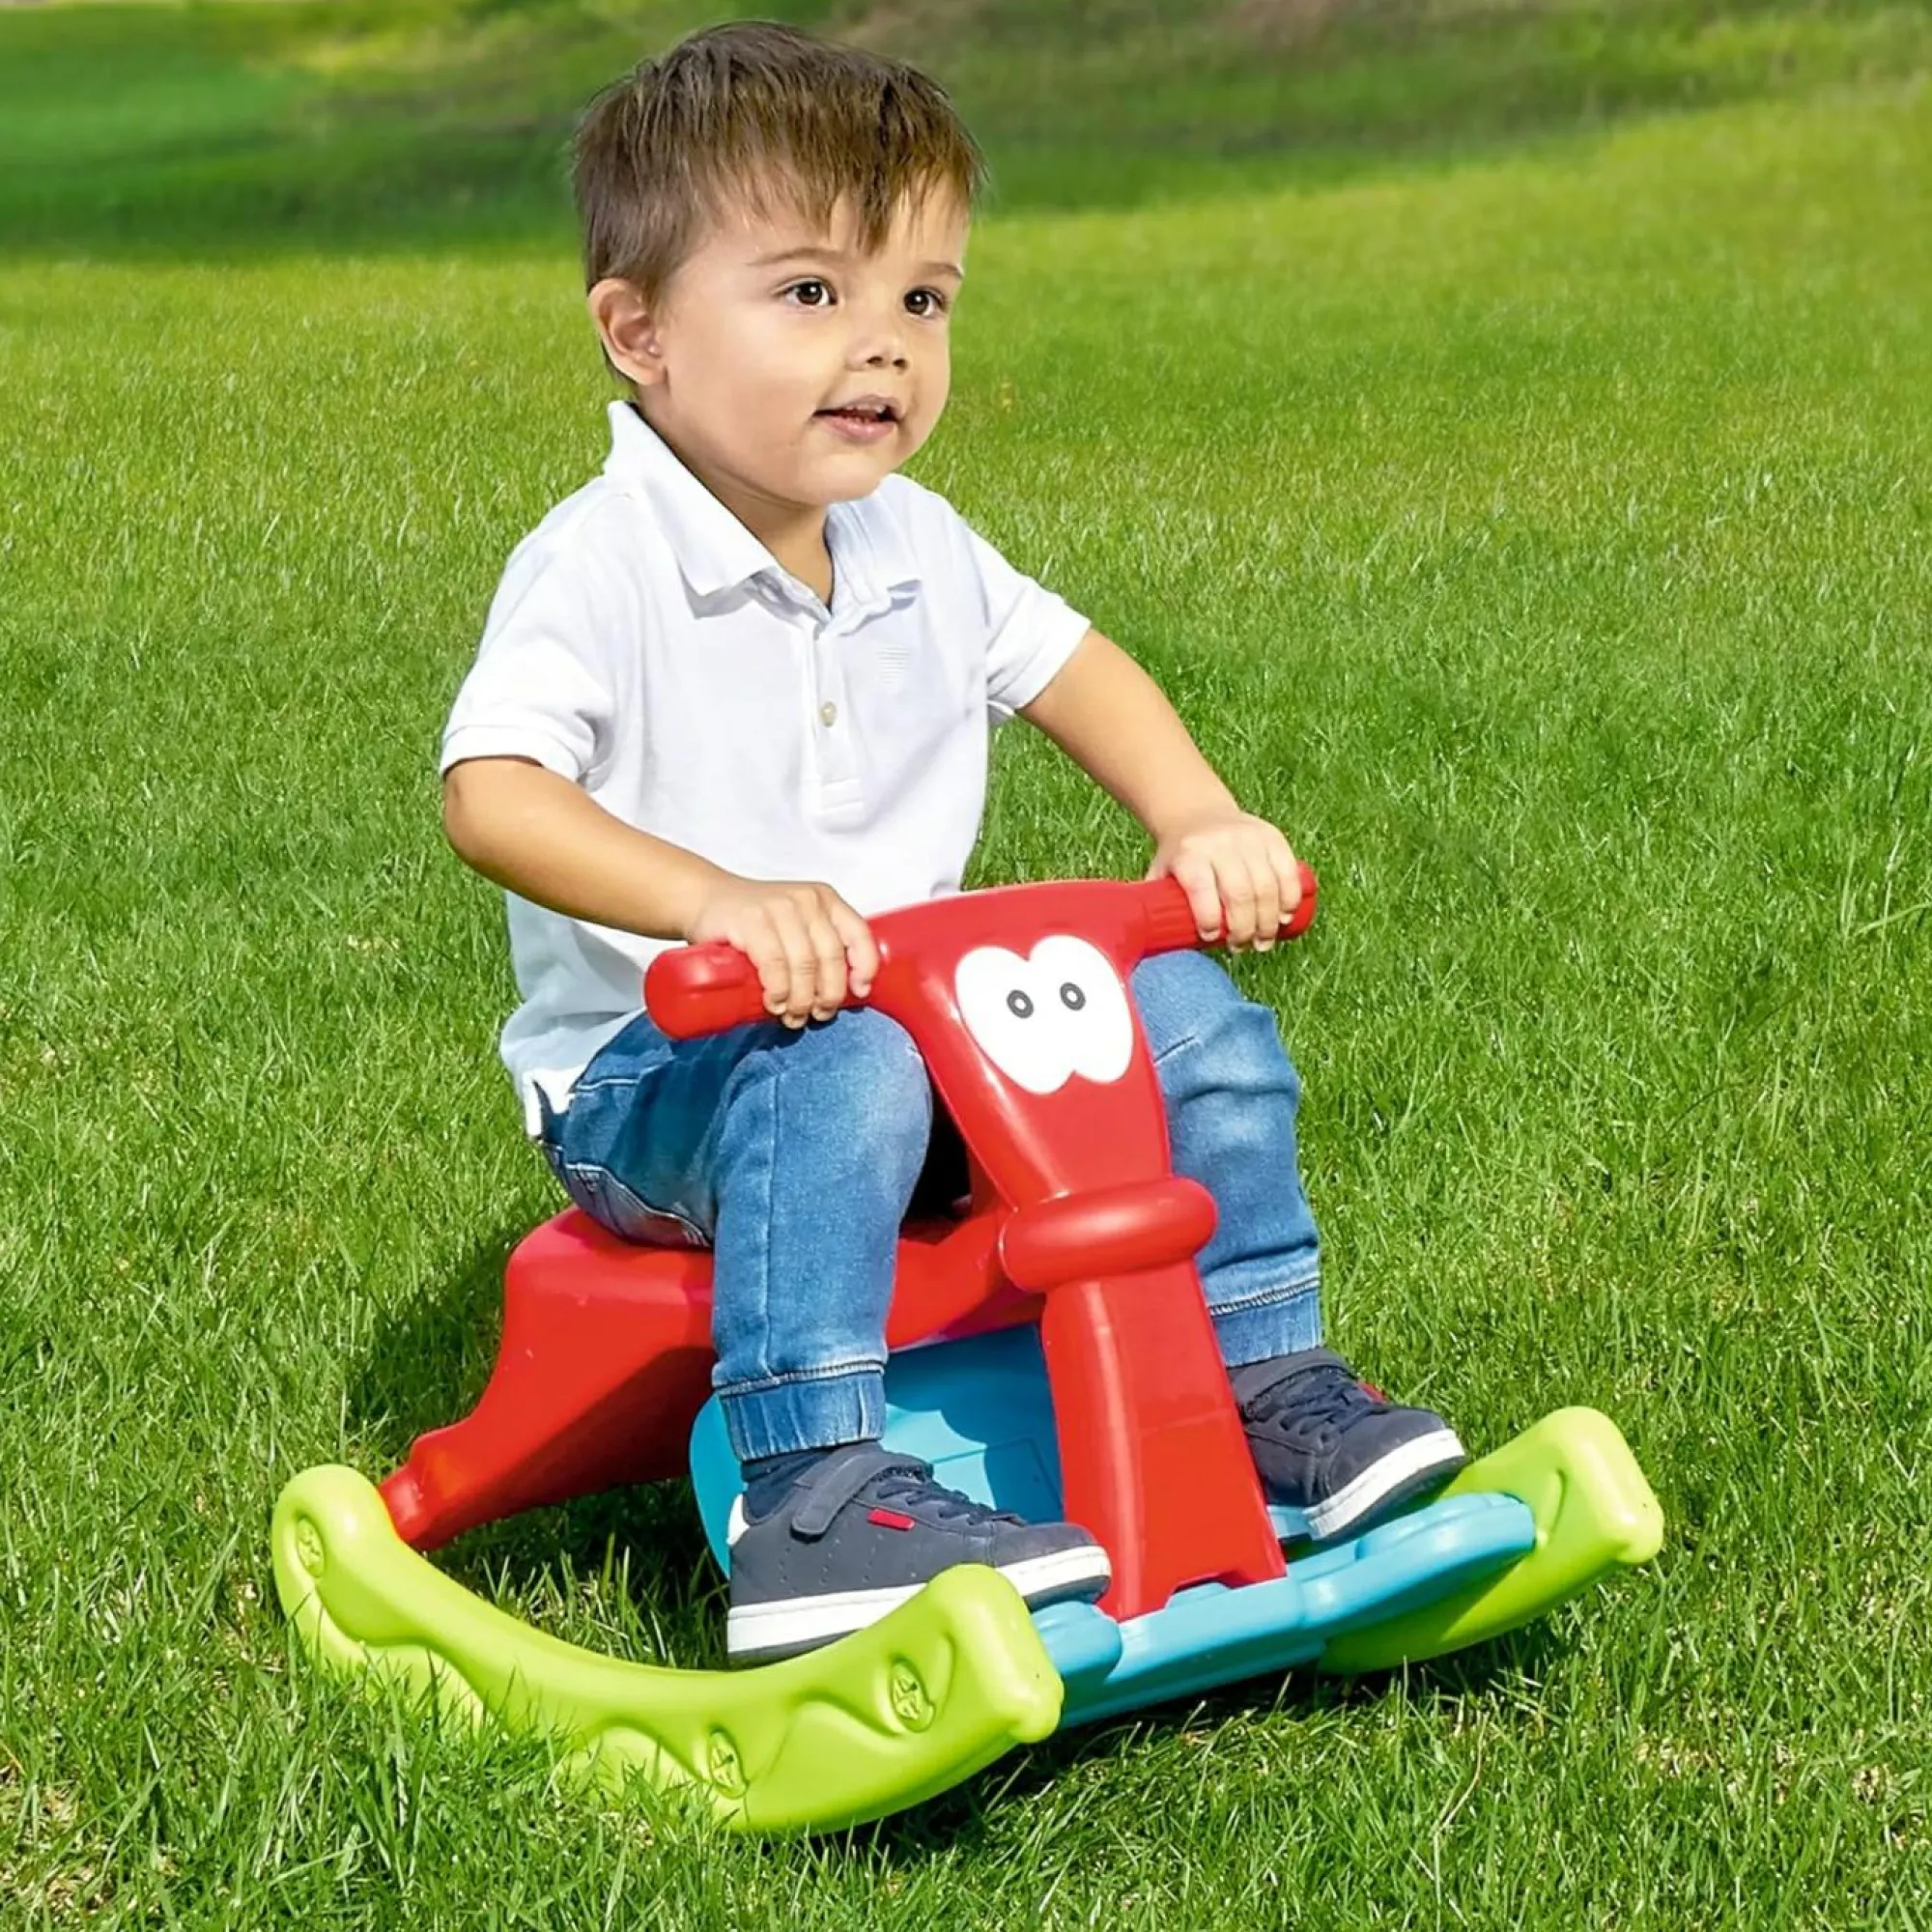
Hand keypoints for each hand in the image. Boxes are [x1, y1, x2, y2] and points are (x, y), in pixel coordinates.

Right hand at [687, 878, 879, 1027]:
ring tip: (792, 1015)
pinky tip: (775, 1001)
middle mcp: (807, 900)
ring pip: (804, 964)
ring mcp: (779, 907)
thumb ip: (819, 950)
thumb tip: (843, 996)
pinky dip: (778, 990)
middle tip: (816, 1014)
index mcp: (826, 901)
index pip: (859, 935)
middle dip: (827, 995)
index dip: (864, 968)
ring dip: (800, 999)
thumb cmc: (755, 922)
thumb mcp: (796, 927)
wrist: (706, 899)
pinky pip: (774, 963)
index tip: (858, 993)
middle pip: (831, 957)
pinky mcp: (751, 919)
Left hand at [1145, 811, 1303, 950]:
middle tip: (1243, 947)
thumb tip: (1142, 946)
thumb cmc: (1179, 858)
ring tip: (1264, 941)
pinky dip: (1290, 898)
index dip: (1209, 920)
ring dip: (1269, 920)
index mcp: (1190, 855)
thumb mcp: (1160, 873)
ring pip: (1268, 886)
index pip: (1202, 890)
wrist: (1199, 815)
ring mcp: (1249, 839)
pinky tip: (1285, 917)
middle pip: (1241, 893)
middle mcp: (1221, 844)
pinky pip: (1288, 871)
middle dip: (1245, 928)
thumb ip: (1152, 906)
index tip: (1210, 938)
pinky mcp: (1272, 837)